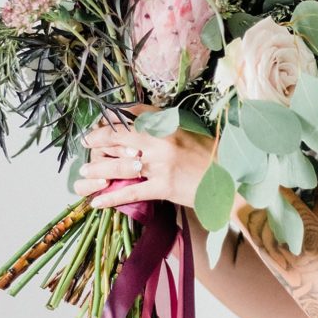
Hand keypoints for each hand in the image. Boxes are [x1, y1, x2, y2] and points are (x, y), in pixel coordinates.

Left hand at [72, 103, 215, 209]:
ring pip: (120, 165)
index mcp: (169, 125)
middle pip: (119, 137)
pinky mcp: (163, 187)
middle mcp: (162, 141)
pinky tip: (96, 202)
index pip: (133, 115)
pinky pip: (130, 191)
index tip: (102, 121)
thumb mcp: (191, 132)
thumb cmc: (213, 155)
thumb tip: (143, 123)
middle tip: (87, 142)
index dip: (113, 118)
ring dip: (98, 168)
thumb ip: (167, 126)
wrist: (232, 179)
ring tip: (85, 172)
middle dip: (98, 139)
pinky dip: (110, 197)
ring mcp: (161, 165)